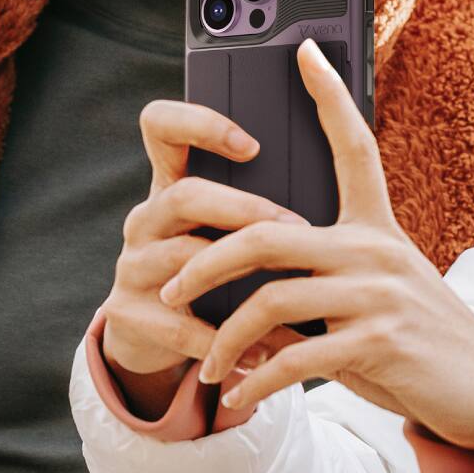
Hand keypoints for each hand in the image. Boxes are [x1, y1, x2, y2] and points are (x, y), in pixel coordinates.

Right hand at [103, 101, 305, 416]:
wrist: (165, 334)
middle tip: (295, 227)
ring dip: (238, 273)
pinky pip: (175, 321)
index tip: (253, 145)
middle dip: (242, 210)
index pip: (162, 126)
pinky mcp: (125, 314)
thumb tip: (348, 158)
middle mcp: (146, 216)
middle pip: (183, 195)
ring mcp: (130, 264)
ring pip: (180, 257)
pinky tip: (260, 347)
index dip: (199, 125)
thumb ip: (269, 192)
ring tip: (286, 288)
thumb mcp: (235, 223)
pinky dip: (223, 336)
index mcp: (173, 181)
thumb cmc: (222, 261)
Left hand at [158, 39, 473, 450]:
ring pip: (270, 300)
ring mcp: (378, 295)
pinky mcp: (378, 342)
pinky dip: (257, 384)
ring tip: (210, 368)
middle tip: (172, 288)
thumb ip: (329, 277)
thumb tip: (252, 296)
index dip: (330, 96)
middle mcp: (377, 250)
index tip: (305, 54)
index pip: (355, 146)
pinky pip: (294, 359)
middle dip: (205, 262)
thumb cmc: (418, 334)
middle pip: (269, 234)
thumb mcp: (380, 290)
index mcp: (378, 227)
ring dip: (224, 341)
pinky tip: (241, 399)